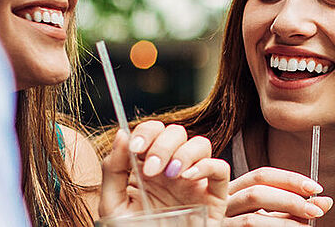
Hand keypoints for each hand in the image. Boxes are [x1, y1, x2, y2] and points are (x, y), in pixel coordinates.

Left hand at [100, 121, 229, 221]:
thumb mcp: (114, 204)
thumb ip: (113, 169)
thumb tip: (121, 133)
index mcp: (149, 166)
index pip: (154, 131)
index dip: (147, 131)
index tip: (136, 147)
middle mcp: (173, 169)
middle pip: (177, 133)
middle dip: (162, 144)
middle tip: (150, 170)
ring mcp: (195, 180)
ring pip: (201, 143)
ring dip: (183, 152)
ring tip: (169, 174)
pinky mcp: (214, 195)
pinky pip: (221, 168)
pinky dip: (206, 165)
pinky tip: (186, 177)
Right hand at [223, 167, 332, 225]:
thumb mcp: (272, 218)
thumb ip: (294, 210)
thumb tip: (325, 202)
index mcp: (235, 190)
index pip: (262, 175)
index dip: (290, 179)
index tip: (316, 188)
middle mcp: (223, 203)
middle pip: (257, 192)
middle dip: (291, 199)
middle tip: (316, 209)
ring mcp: (219, 222)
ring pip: (253, 219)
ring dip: (285, 222)